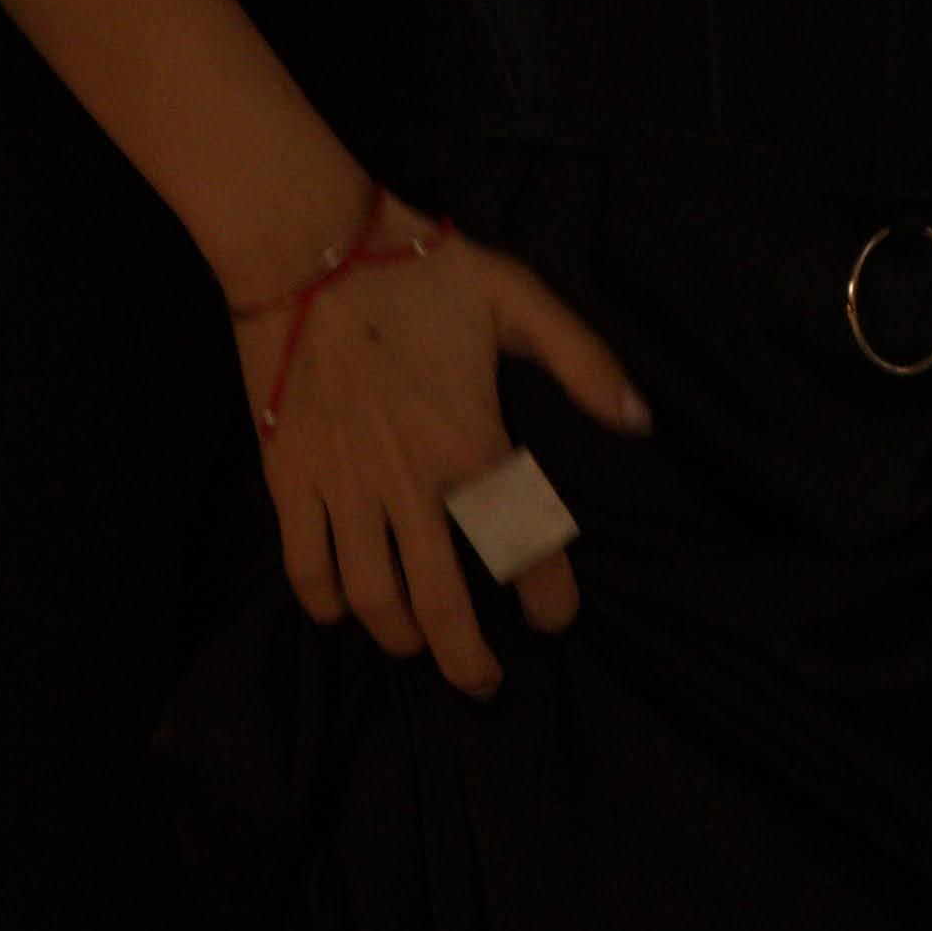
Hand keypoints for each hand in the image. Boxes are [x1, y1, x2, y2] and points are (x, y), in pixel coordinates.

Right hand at [233, 201, 651, 696]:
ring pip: (372, 599)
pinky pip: (305, 566)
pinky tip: (343, 609)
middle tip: (484, 684)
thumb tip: (639, 421)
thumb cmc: (418, 271)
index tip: (554, 618)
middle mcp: (410, 482)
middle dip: (467, 661)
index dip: (547, 596)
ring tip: (417, 645)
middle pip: (441, 606)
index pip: (523, 546)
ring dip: (400, 638)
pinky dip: (324, 603)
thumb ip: (583, 361)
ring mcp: (345, 486)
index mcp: (472, 443)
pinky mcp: (292, 478)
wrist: (308, 246)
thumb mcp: (518, 297)